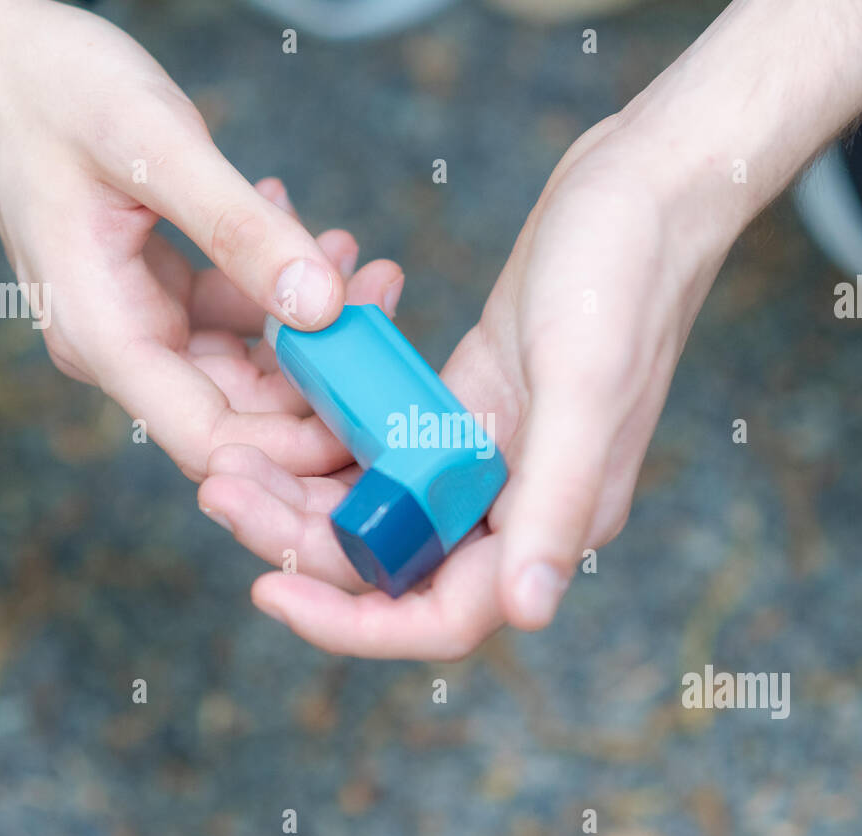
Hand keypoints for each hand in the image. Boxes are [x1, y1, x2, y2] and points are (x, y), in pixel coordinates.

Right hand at [0, 0, 401, 480]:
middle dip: (325, 374)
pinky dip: (283, 287)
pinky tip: (314, 240)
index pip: (210, 441)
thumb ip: (240, 231)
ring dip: (314, 324)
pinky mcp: (159, 296)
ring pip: (251, 364)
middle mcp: (121, 347)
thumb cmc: (51, 88)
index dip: (295, 450)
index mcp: (103, 336)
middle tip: (386, 302)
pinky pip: (239, 318)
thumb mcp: (154, 146)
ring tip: (360, 262)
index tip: (373, 413)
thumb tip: (322, 308)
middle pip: (243, 411)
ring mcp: (140, 324)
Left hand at [198, 115, 734, 656]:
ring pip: (377, 509)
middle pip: (392, 564)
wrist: (642, 187)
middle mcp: (515, 504)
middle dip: (301, 542)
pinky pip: (383, 447)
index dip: (352, 622)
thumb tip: (530, 613)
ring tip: (227, 460)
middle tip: (219, 490)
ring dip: (300, 493)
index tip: (267, 591)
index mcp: (549, 520)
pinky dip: (329, 438)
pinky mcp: (465, 406)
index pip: (442, 616)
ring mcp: (488, 457)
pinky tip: (279, 410)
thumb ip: (557, 501)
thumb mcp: (585, 385)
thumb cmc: (624, 275)